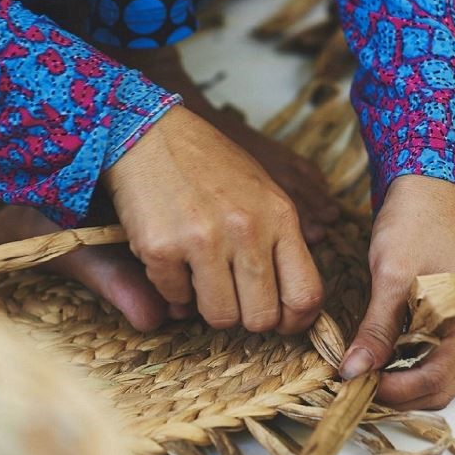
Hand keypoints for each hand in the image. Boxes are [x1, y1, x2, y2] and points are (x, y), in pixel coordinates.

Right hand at [103, 106, 324, 334]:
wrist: (148, 132)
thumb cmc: (208, 165)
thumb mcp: (261, 192)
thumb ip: (279, 242)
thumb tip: (290, 305)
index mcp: (279, 216)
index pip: (306, 293)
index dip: (296, 321)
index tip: (282, 323)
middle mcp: (246, 229)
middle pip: (262, 317)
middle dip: (246, 317)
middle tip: (232, 298)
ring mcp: (203, 240)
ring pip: (220, 317)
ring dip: (208, 306)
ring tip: (200, 276)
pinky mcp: (162, 248)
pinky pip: (175, 298)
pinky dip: (171, 288)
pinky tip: (170, 257)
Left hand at [339, 175, 454, 408]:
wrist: (430, 187)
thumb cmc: (413, 222)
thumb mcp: (391, 276)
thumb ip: (376, 329)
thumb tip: (353, 372)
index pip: (439, 377)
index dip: (397, 390)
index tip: (359, 386)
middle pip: (447, 383)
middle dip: (403, 391)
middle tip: (361, 384)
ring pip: (448, 373)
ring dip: (409, 380)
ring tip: (370, 371)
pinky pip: (447, 355)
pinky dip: (418, 362)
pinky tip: (388, 354)